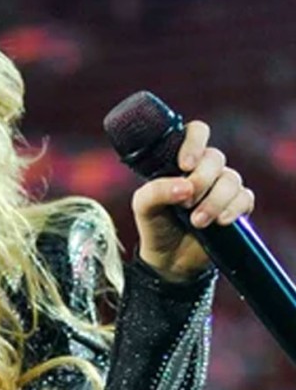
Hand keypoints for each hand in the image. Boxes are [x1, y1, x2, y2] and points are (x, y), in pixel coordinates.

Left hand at [130, 120, 255, 281]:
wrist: (168, 257)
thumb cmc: (154, 223)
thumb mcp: (143, 206)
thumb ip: (156, 190)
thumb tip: (186, 186)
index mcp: (179, 160)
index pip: (196, 132)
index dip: (194, 143)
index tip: (184, 165)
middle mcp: (204, 169)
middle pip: (215, 157)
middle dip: (201, 180)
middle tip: (185, 203)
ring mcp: (221, 186)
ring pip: (231, 178)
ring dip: (214, 201)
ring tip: (196, 222)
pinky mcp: (236, 205)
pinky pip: (245, 197)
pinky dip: (233, 209)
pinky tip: (220, 222)